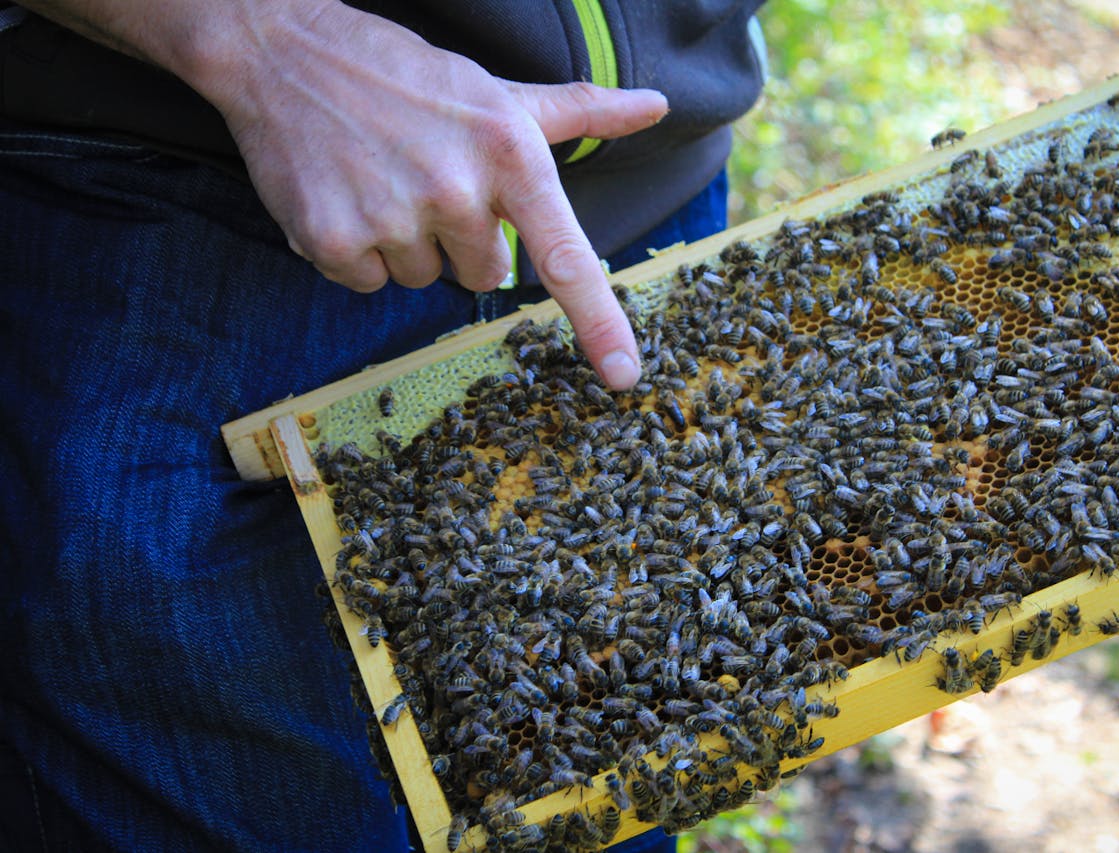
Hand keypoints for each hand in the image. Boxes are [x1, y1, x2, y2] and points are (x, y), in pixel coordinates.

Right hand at [207, 2, 661, 388]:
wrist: (285, 50)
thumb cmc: (409, 75)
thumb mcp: (499, 91)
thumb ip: (581, 110)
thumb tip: (656, 107)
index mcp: (509, 154)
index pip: (565, 255)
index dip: (600, 322)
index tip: (625, 375)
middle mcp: (457, 190)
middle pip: (485, 275)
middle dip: (460, 239)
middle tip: (426, 177)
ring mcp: (393, 216)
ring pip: (424, 280)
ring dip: (406, 244)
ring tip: (380, 178)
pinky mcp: (332, 238)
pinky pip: (367, 284)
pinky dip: (355, 252)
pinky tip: (344, 194)